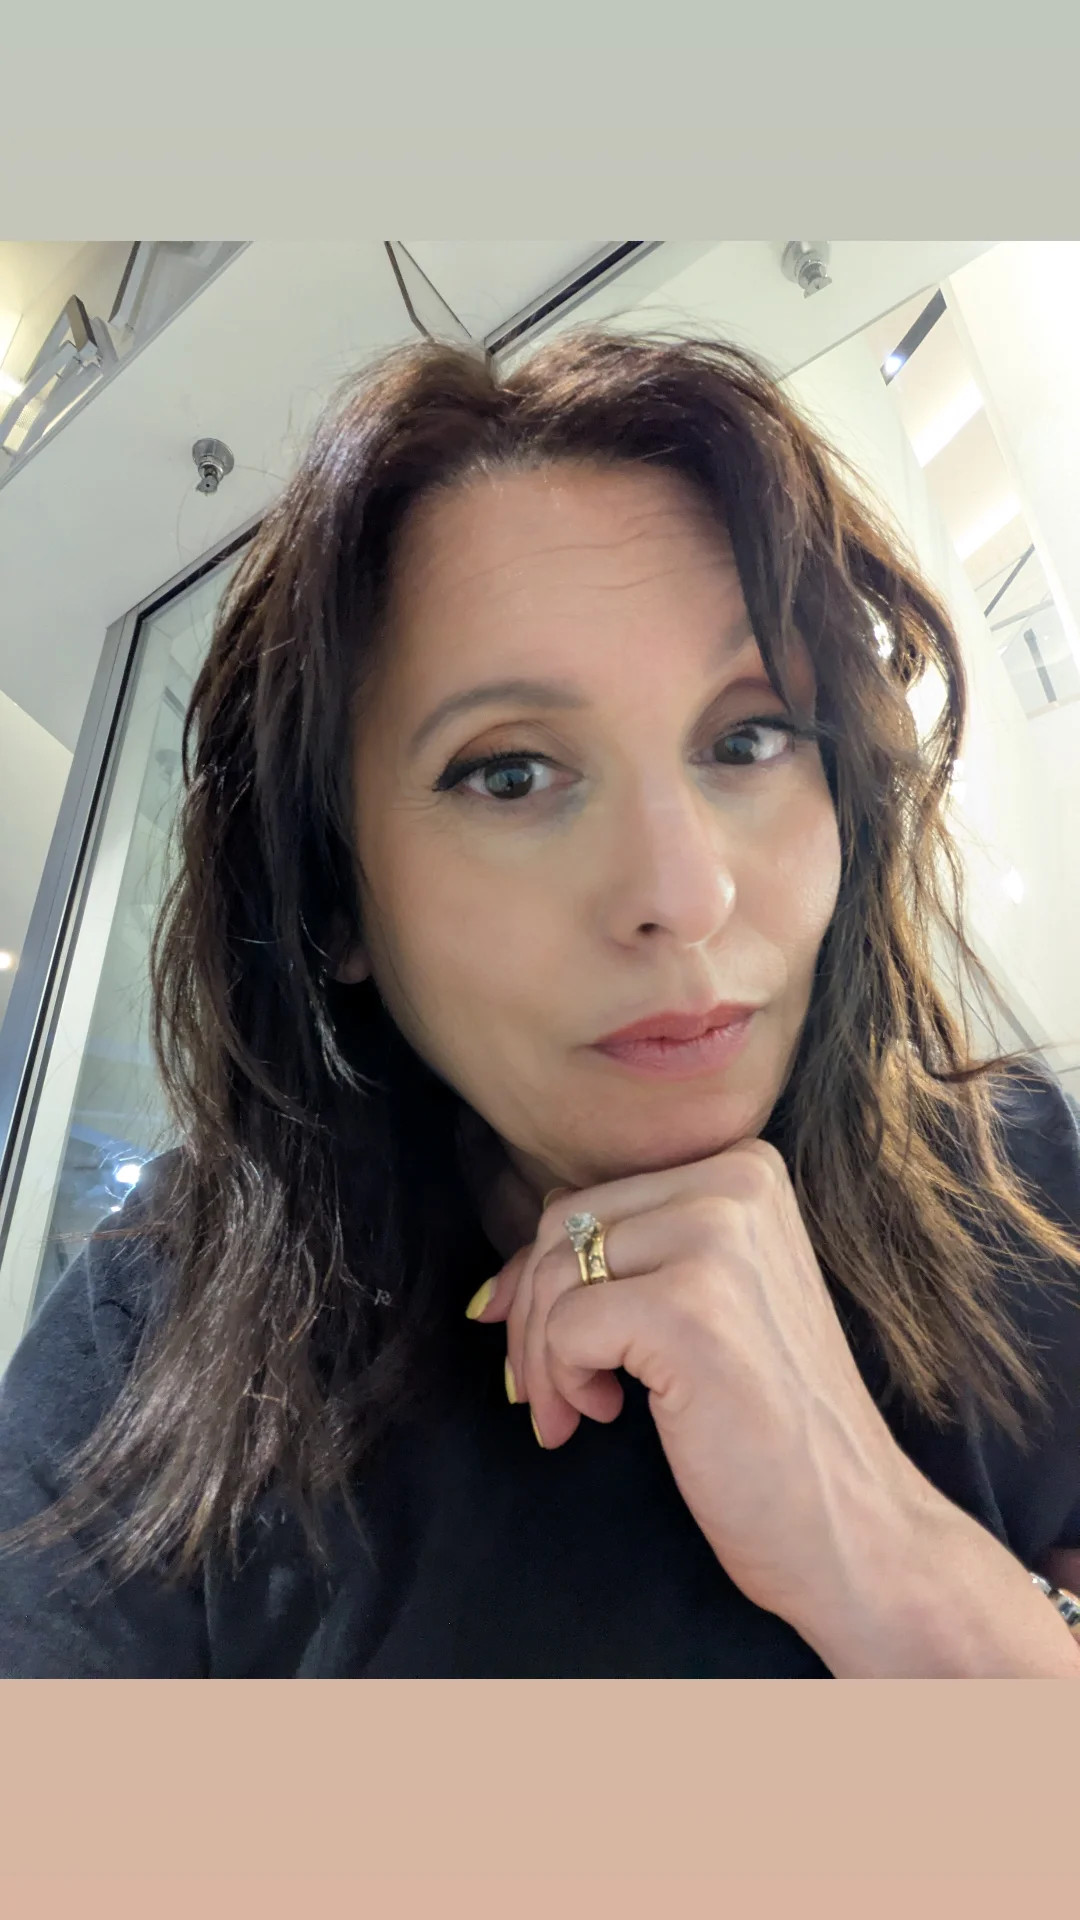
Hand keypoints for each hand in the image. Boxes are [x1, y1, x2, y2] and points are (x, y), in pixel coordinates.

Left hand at [471, 1138, 933, 1641]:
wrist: (851, 1521)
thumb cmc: (768, 1422)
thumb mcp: (704, 1302)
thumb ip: (624, 1263)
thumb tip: (496, 1289)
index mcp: (745, 1167)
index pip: (590, 1199)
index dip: (544, 1279)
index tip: (545, 1348)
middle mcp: (737, 1183)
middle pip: (562, 1229)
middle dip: (532, 1319)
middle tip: (550, 1395)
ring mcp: (718, 1240)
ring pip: (556, 1275)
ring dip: (543, 1359)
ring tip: (581, 1411)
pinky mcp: (690, 1308)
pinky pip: (566, 1325)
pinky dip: (565, 1381)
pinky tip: (611, 1413)